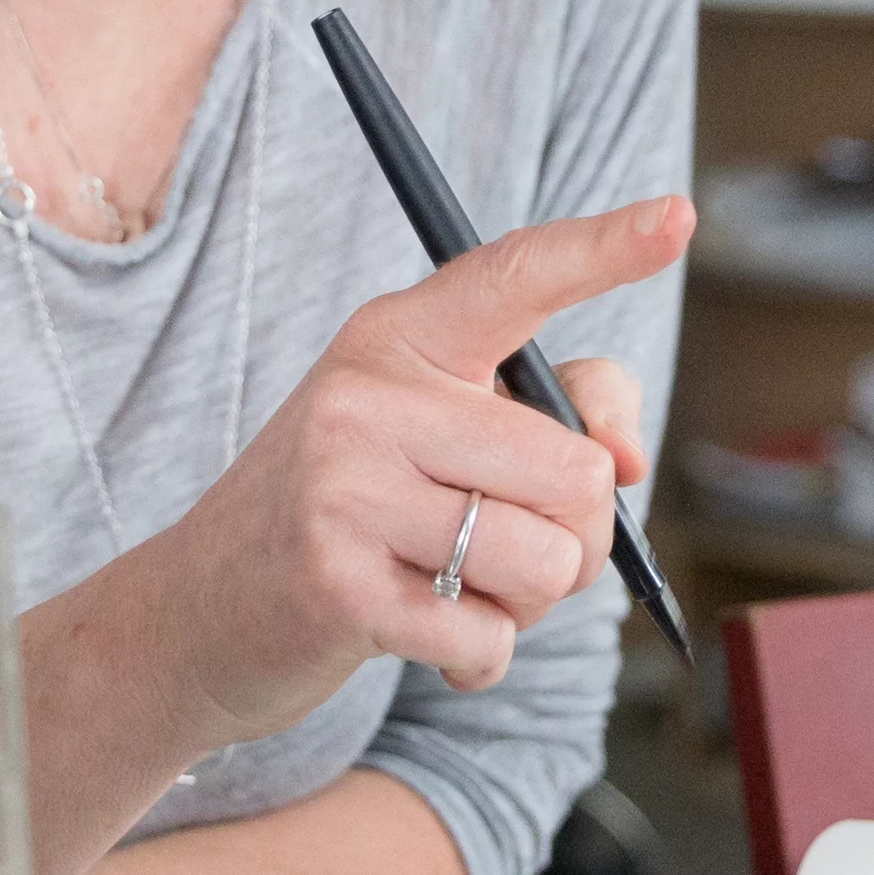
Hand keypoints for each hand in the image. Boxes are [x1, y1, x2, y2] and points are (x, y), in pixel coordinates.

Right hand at [102, 196, 684, 744]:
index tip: (677, 216)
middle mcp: (369, 396)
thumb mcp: (429, 430)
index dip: (603, 248)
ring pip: (547, 560)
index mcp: (397, 338)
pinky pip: (490, 636)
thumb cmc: (348, 510)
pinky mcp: (338, 586)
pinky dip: (479, 658)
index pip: (512, 278)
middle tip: (499, 548)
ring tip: (456, 588)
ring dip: (526, 602)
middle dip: (571, 534)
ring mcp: (347, 489)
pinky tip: (427, 641)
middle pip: (578, 470)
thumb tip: (626, 459)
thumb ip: (550, 415)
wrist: (196, 609)